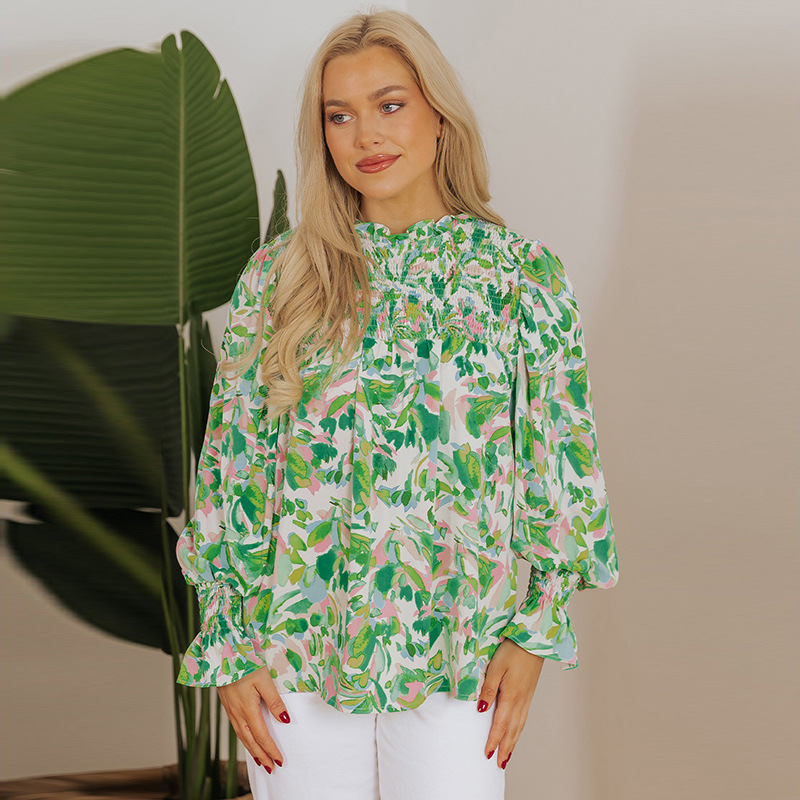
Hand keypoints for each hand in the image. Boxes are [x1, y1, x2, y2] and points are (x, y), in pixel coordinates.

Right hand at [217, 665, 290, 772]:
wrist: (222, 655)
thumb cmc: (245, 664)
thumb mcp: (264, 680)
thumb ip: (274, 701)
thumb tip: (285, 720)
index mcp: (247, 709)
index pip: (261, 736)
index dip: (271, 750)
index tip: (279, 760)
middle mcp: (237, 713)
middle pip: (250, 741)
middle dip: (262, 756)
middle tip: (271, 768)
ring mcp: (231, 710)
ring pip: (242, 736)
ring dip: (252, 750)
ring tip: (261, 760)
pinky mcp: (227, 705)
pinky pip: (236, 728)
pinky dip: (244, 739)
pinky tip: (248, 740)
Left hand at [477, 637, 544, 768]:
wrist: (534, 640)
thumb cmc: (513, 650)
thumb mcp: (496, 667)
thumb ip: (488, 689)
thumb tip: (481, 710)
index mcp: (511, 696)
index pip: (500, 725)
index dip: (493, 741)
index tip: (486, 754)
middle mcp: (520, 700)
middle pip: (512, 730)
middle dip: (504, 748)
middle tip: (499, 764)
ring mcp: (527, 697)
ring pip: (519, 726)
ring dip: (512, 742)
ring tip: (506, 755)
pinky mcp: (529, 692)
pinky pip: (523, 717)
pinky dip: (519, 730)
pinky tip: (516, 731)